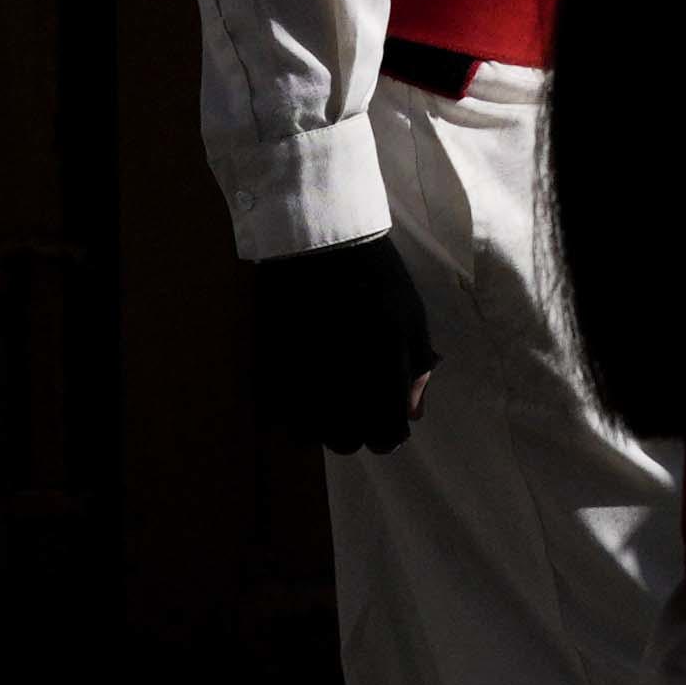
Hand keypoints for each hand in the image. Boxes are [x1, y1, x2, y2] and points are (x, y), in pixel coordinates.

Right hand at [251, 236, 437, 454]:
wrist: (320, 242)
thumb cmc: (376, 276)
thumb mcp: (412, 316)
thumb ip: (415, 370)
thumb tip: (413, 417)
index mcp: (383, 365)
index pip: (387, 434)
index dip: (390, 434)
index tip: (388, 424)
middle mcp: (341, 378)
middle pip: (347, 443)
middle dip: (357, 434)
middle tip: (358, 411)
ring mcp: (302, 375)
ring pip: (308, 436)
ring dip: (320, 427)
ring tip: (327, 403)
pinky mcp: (270, 366)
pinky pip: (276, 414)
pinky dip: (288, 413)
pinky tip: (299, 394)